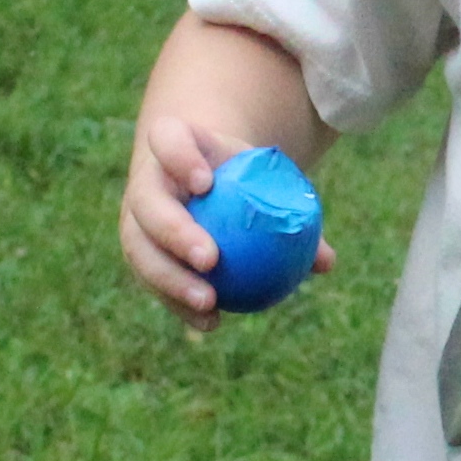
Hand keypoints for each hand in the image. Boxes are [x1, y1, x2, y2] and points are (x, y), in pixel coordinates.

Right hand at [121, 111, 338, 326]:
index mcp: (173, 141)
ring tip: (209, 301)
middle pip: (147, 202)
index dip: (179, 158)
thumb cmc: (243, 174)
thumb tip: (325, 262)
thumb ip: (294, 210)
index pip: (168, 139)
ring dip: (171, 279)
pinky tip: (212, 321)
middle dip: (174, 231)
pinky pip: (152, 279)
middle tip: (211, 260)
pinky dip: (179, 303)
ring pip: (139, 248)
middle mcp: (145, 178)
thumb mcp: (268, 176)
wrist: (206, 175)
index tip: (207, 184)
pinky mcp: (138, 249)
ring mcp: (135, 216)